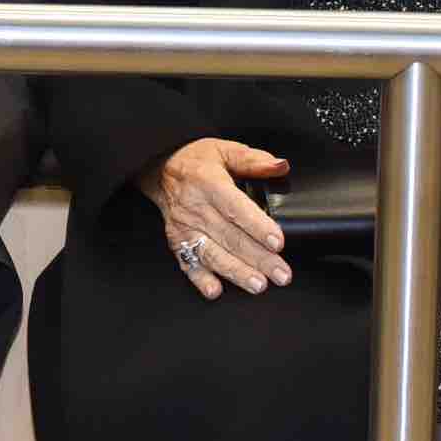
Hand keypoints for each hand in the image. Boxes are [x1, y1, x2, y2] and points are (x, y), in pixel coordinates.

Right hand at [142, 137, 292, 298]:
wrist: (159, 169)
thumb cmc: (196, 161)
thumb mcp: (225, 150)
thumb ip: (253, 160)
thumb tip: (281, 166)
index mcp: (209, 183)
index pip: (236, 208)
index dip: (258, 226)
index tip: (277, 242)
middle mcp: (196, 208)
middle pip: (231, 237)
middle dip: (258, 259)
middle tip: (281, 273)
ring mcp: (185, 228)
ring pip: (213, 254)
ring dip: (236, 272)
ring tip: (258, 285)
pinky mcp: (177, 241)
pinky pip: (188, 263)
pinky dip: (200, 279)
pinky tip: (215, 291)